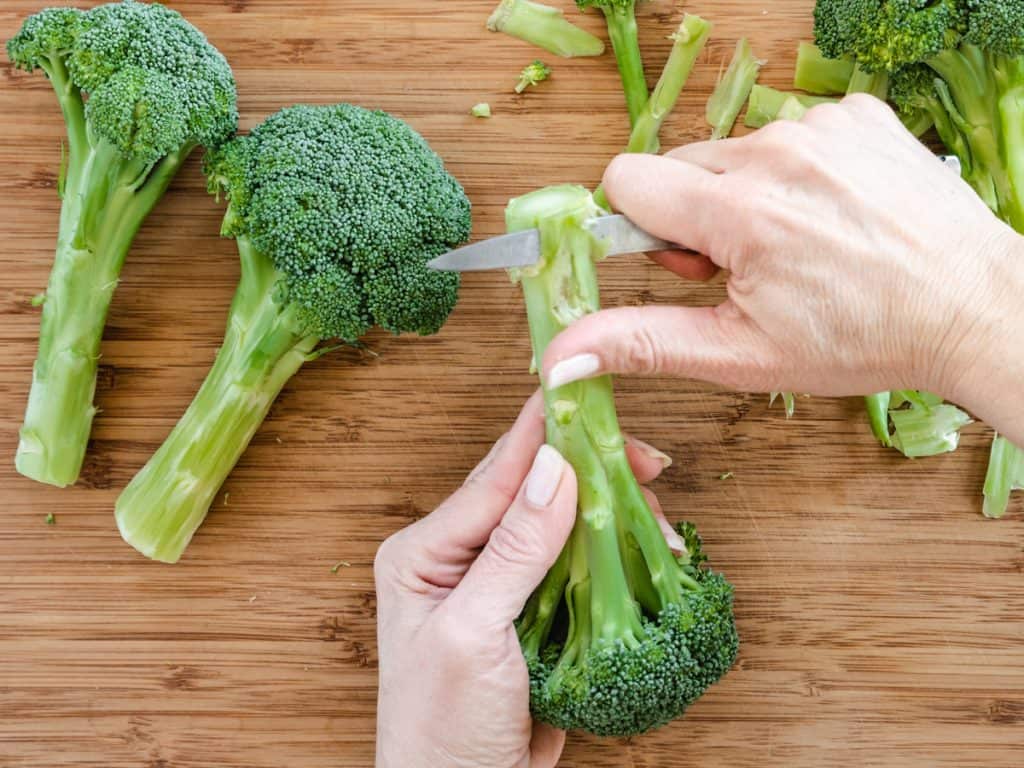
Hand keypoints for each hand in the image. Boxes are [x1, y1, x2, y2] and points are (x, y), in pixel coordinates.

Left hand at [374, 394, 676, 767]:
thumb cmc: (441, 731)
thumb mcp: (470, 635)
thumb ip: (513, 550)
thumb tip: (554, 468)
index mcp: (425, 550)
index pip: (494, 476)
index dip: (546, 435)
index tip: (589, 395)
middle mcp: (460, 557)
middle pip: (534, 493)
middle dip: (593, 475)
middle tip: (650, 467)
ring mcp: (500, 585)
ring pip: (564, 528)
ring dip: (611, 518)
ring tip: (656, 524)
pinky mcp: (535, 614)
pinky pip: (579, 570)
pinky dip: (614, 558)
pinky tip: (645, 553)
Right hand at [540, 95, 1023, 424]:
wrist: (973, 307)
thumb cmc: (867, 337)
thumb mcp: (742, 355)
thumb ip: (642, 343)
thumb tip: (561, 357)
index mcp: (739, 211)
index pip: (627, 177)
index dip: (641, 225)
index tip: (679, 259)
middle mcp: (776, 151)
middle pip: (681, 167)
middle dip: (697, 218)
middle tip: (746, 267)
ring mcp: (822, 126)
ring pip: (735, 151)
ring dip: (746, 195)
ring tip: (797, 244)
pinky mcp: (857, 115)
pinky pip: (790, 134)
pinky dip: (796, 172)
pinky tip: (831, 213)